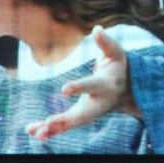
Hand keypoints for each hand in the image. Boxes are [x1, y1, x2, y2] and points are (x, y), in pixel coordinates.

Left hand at [25, 27, 140, 138]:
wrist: (129, 92)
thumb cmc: (119, 67)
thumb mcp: (117, 53)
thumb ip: (106, 43)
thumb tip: (97, 29)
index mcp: (106, 85)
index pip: (92, 86)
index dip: (79, 87)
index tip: (63, 89)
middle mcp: (99, 103)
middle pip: (83, 114)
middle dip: (66, 120)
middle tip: (49, 123)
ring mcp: (90, 113)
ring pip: (73, 124)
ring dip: (54, 129)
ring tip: (36, 133)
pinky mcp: (82, 117)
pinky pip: (66, 126)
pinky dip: (51, 129)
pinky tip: (34, 132)